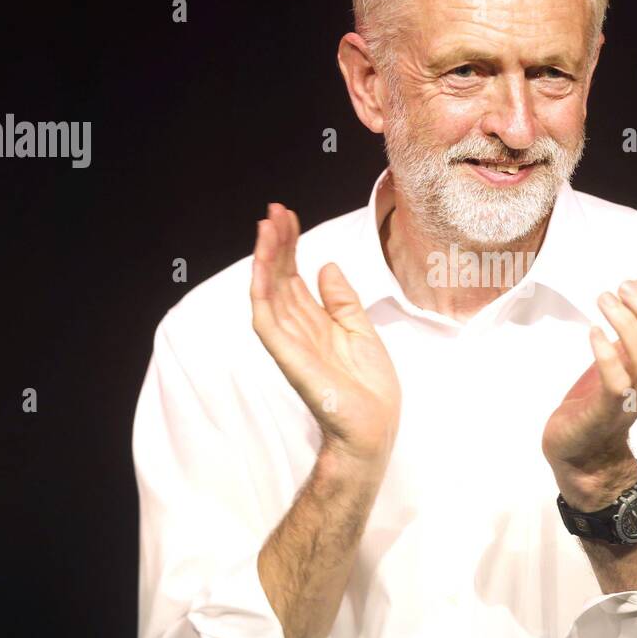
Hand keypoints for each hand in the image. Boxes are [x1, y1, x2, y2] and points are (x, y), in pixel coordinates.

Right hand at [250, 202, 401, 461]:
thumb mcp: (361, 330)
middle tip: (273, 211)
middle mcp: (298, 329)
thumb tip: (326, 265)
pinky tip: (262, 268)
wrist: (374, 426)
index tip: (287, 217)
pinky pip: (267, 320)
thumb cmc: (370, 387)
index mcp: (316, 323)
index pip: (295, 277)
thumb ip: (342, 300)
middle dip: (276, 244)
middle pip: (280, 278)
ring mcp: (290, 342)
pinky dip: (262, 292)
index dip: (290, 246)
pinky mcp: (287, 356)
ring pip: (269, 292)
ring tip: (265, 227)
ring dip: (265, 259)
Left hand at [542, 279, 636, 509]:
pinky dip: (605, 354)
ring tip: (604, 300)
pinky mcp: (606, 412)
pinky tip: (593, 333)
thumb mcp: (626, 353)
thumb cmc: (602, 397)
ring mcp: (632, 398)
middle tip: (622, 287)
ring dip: (627, 324)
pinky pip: (616, 383)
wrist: (580, 451)